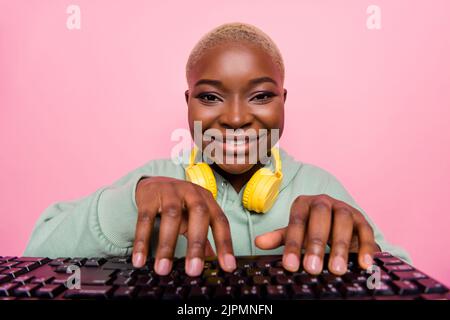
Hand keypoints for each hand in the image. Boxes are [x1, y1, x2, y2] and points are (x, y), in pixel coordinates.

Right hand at [132, 176, 235, 275]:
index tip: (228, 267)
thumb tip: (215, 264)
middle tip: (193, 271)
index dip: (225, 244)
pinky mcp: (149, 196)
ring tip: (163, 270)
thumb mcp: (194, 219)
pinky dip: (142, 240)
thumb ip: (205, 240)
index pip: (220, 222)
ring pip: (171, 216)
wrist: (154, 183)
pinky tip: (140, 260)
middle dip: (197, 244)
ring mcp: (170, 192)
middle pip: (199, 215)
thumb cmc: (180, 205)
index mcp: (207, 200)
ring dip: (167, 245)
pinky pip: (145, 219)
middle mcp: (191, 193)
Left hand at [255, 194, 378, 274]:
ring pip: (343, 222)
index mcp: (303, 203)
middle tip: (312, 268)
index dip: (292, 244)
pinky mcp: (362, 219)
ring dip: (341, 246)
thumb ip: (279, 238)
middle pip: (320, 217)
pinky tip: (364, 264)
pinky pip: (366, 231)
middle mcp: (324, 202)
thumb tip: (259, 242)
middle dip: (316, 243)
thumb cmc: (310, 229)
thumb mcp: (294, 232)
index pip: (296, 222)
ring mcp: (344, 209)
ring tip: (336, 270)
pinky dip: (367, 247)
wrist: (336, 223)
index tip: (290, 266)